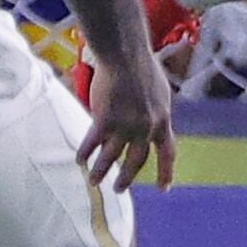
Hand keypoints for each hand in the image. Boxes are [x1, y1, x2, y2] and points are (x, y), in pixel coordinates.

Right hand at [78, 43, 175, 190]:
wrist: (126, 56)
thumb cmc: (143, 69)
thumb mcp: (159, 95)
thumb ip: (156, 114)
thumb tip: (152, 128)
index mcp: (162, 121)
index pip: (167, 152)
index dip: (165, 172)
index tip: (164, 188)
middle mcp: (146, 127)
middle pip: (137, 160)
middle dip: (127, 177)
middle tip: (118, 189)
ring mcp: (126, 124)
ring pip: (112, 157)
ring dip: (101, 171)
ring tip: (94, 182)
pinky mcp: (105, 119)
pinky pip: (92, 143)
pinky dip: (85, 153)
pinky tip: (79, 160)